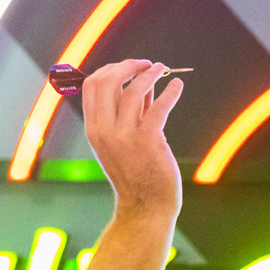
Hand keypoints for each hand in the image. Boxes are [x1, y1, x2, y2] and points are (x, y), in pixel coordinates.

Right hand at [81, 59, 183, 217]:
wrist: (145, 206)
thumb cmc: (136, 172)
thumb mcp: (123, 140)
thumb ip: (130, 111)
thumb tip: (142, 79)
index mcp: (94, 129)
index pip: (92, 86)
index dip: (110, 68)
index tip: (128, 65)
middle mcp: (104, 131)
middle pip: (108, 81)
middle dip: (128, 66)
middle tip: (146, 64)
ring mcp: (124, 137)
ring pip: (134, 89)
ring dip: (150, 73)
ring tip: (163, 69)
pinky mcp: (148, 141)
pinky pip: (159, 107)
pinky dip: (170, 92)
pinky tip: (177, 86)